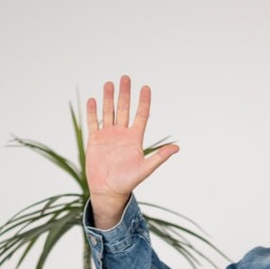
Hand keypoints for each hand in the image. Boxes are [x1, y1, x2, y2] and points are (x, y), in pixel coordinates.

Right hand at [85, 75, 178, 228]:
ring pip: (108, 112)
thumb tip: (177, 148)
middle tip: (125, 77)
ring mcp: (108, 136)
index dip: (143, 102)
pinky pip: (93, 122)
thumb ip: (159, 157)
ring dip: (108, 98)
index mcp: (135, 139)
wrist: (109, 191)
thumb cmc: (128, 182)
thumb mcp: (146, 168)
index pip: (141, 115)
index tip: (146, 87)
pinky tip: (92, 100)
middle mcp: (122, 134)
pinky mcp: (95, 140)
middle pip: (124, 109)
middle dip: (125, 94)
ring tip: (109, 83)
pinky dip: (92, 112)